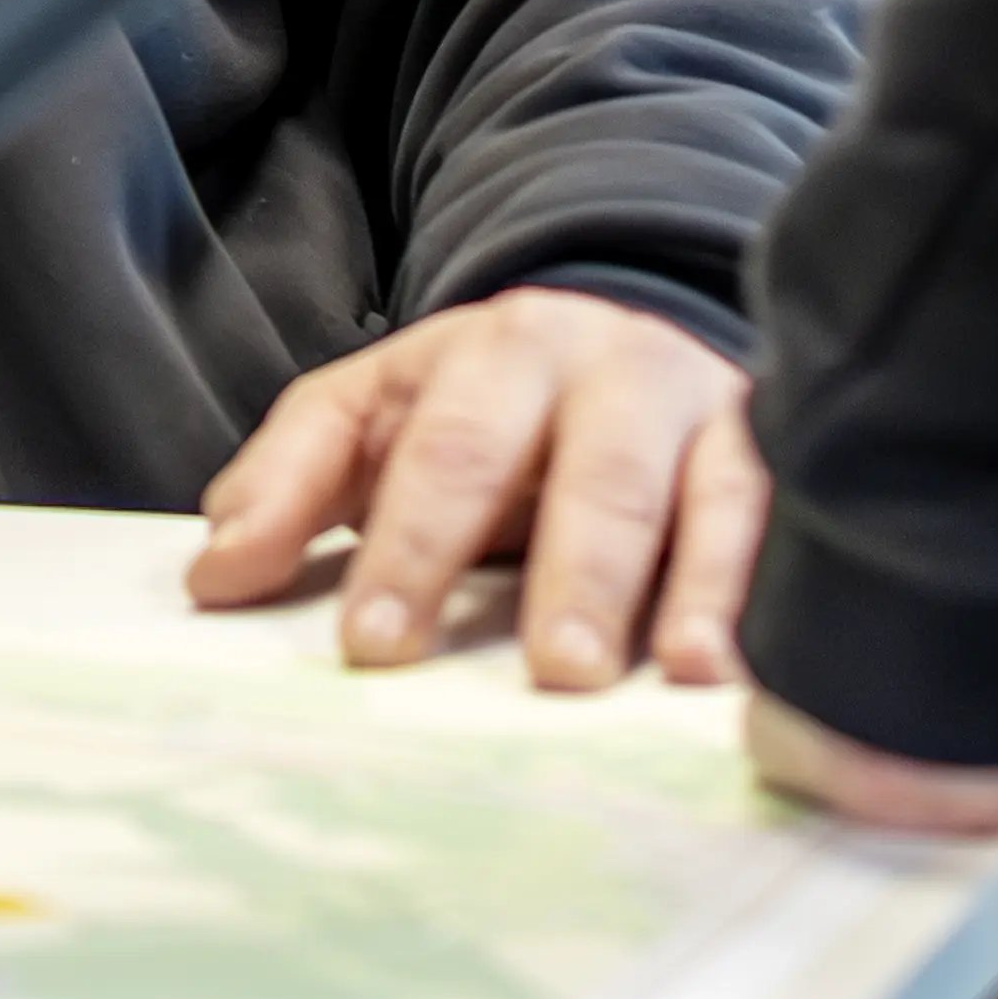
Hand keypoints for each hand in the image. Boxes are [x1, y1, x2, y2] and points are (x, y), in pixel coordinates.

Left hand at [184, 286, 765, 688]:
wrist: (632, 325)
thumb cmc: (484, 405)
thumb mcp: (377, 411)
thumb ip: (292, 479)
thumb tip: (213, 575)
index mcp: (495, 352)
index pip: (444, 449)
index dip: (410, 545)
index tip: (376, 644)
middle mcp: (608, 369)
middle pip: (587, 470)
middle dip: (568, 572)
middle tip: (551, 673)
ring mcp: (702, 410)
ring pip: (701, 492)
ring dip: (690, 584)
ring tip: (675, 671)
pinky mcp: (774, 455)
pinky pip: (783, 520)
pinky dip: (772, 588)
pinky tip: (756, 663)